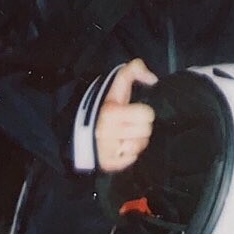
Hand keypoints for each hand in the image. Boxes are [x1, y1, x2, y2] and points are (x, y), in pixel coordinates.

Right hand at [95, 58, 158, 172]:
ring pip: (141, 145)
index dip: (143, 111)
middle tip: (129, 123)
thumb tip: (153, 78)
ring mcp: (108, 150)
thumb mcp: (116, 84)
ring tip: (125, 134)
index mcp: (111, 112)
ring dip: (136, 140)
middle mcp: (108, 132)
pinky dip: (129, 154)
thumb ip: (133, 70)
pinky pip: (133, 159)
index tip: (132, 109)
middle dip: (140, 126)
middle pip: (146, 131)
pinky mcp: (108, 164)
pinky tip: (120, 146)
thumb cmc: (104, 105)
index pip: (147, 114)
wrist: (80, 128)